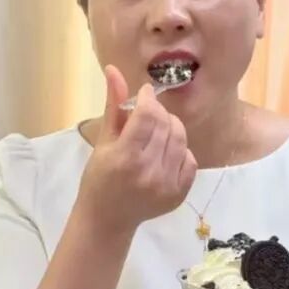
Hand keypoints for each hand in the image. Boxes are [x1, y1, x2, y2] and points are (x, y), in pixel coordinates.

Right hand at [77, 65, 197, 233]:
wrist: (108, 218)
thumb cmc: (98, 178)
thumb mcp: (103, 141)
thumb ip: (113, 105)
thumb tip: (114, 69)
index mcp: (126, 157)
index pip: (148, 115)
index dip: (148, 98)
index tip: (144, 94)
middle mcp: (149, 171)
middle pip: (167, 124)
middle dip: (159, 112)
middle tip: (147, 114)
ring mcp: (167, 185)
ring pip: (181, 139)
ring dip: (171, 128)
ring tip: (157, 132)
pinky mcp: (179, 194)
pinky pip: (189, 159)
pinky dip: (180, 150)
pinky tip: (164, 152)